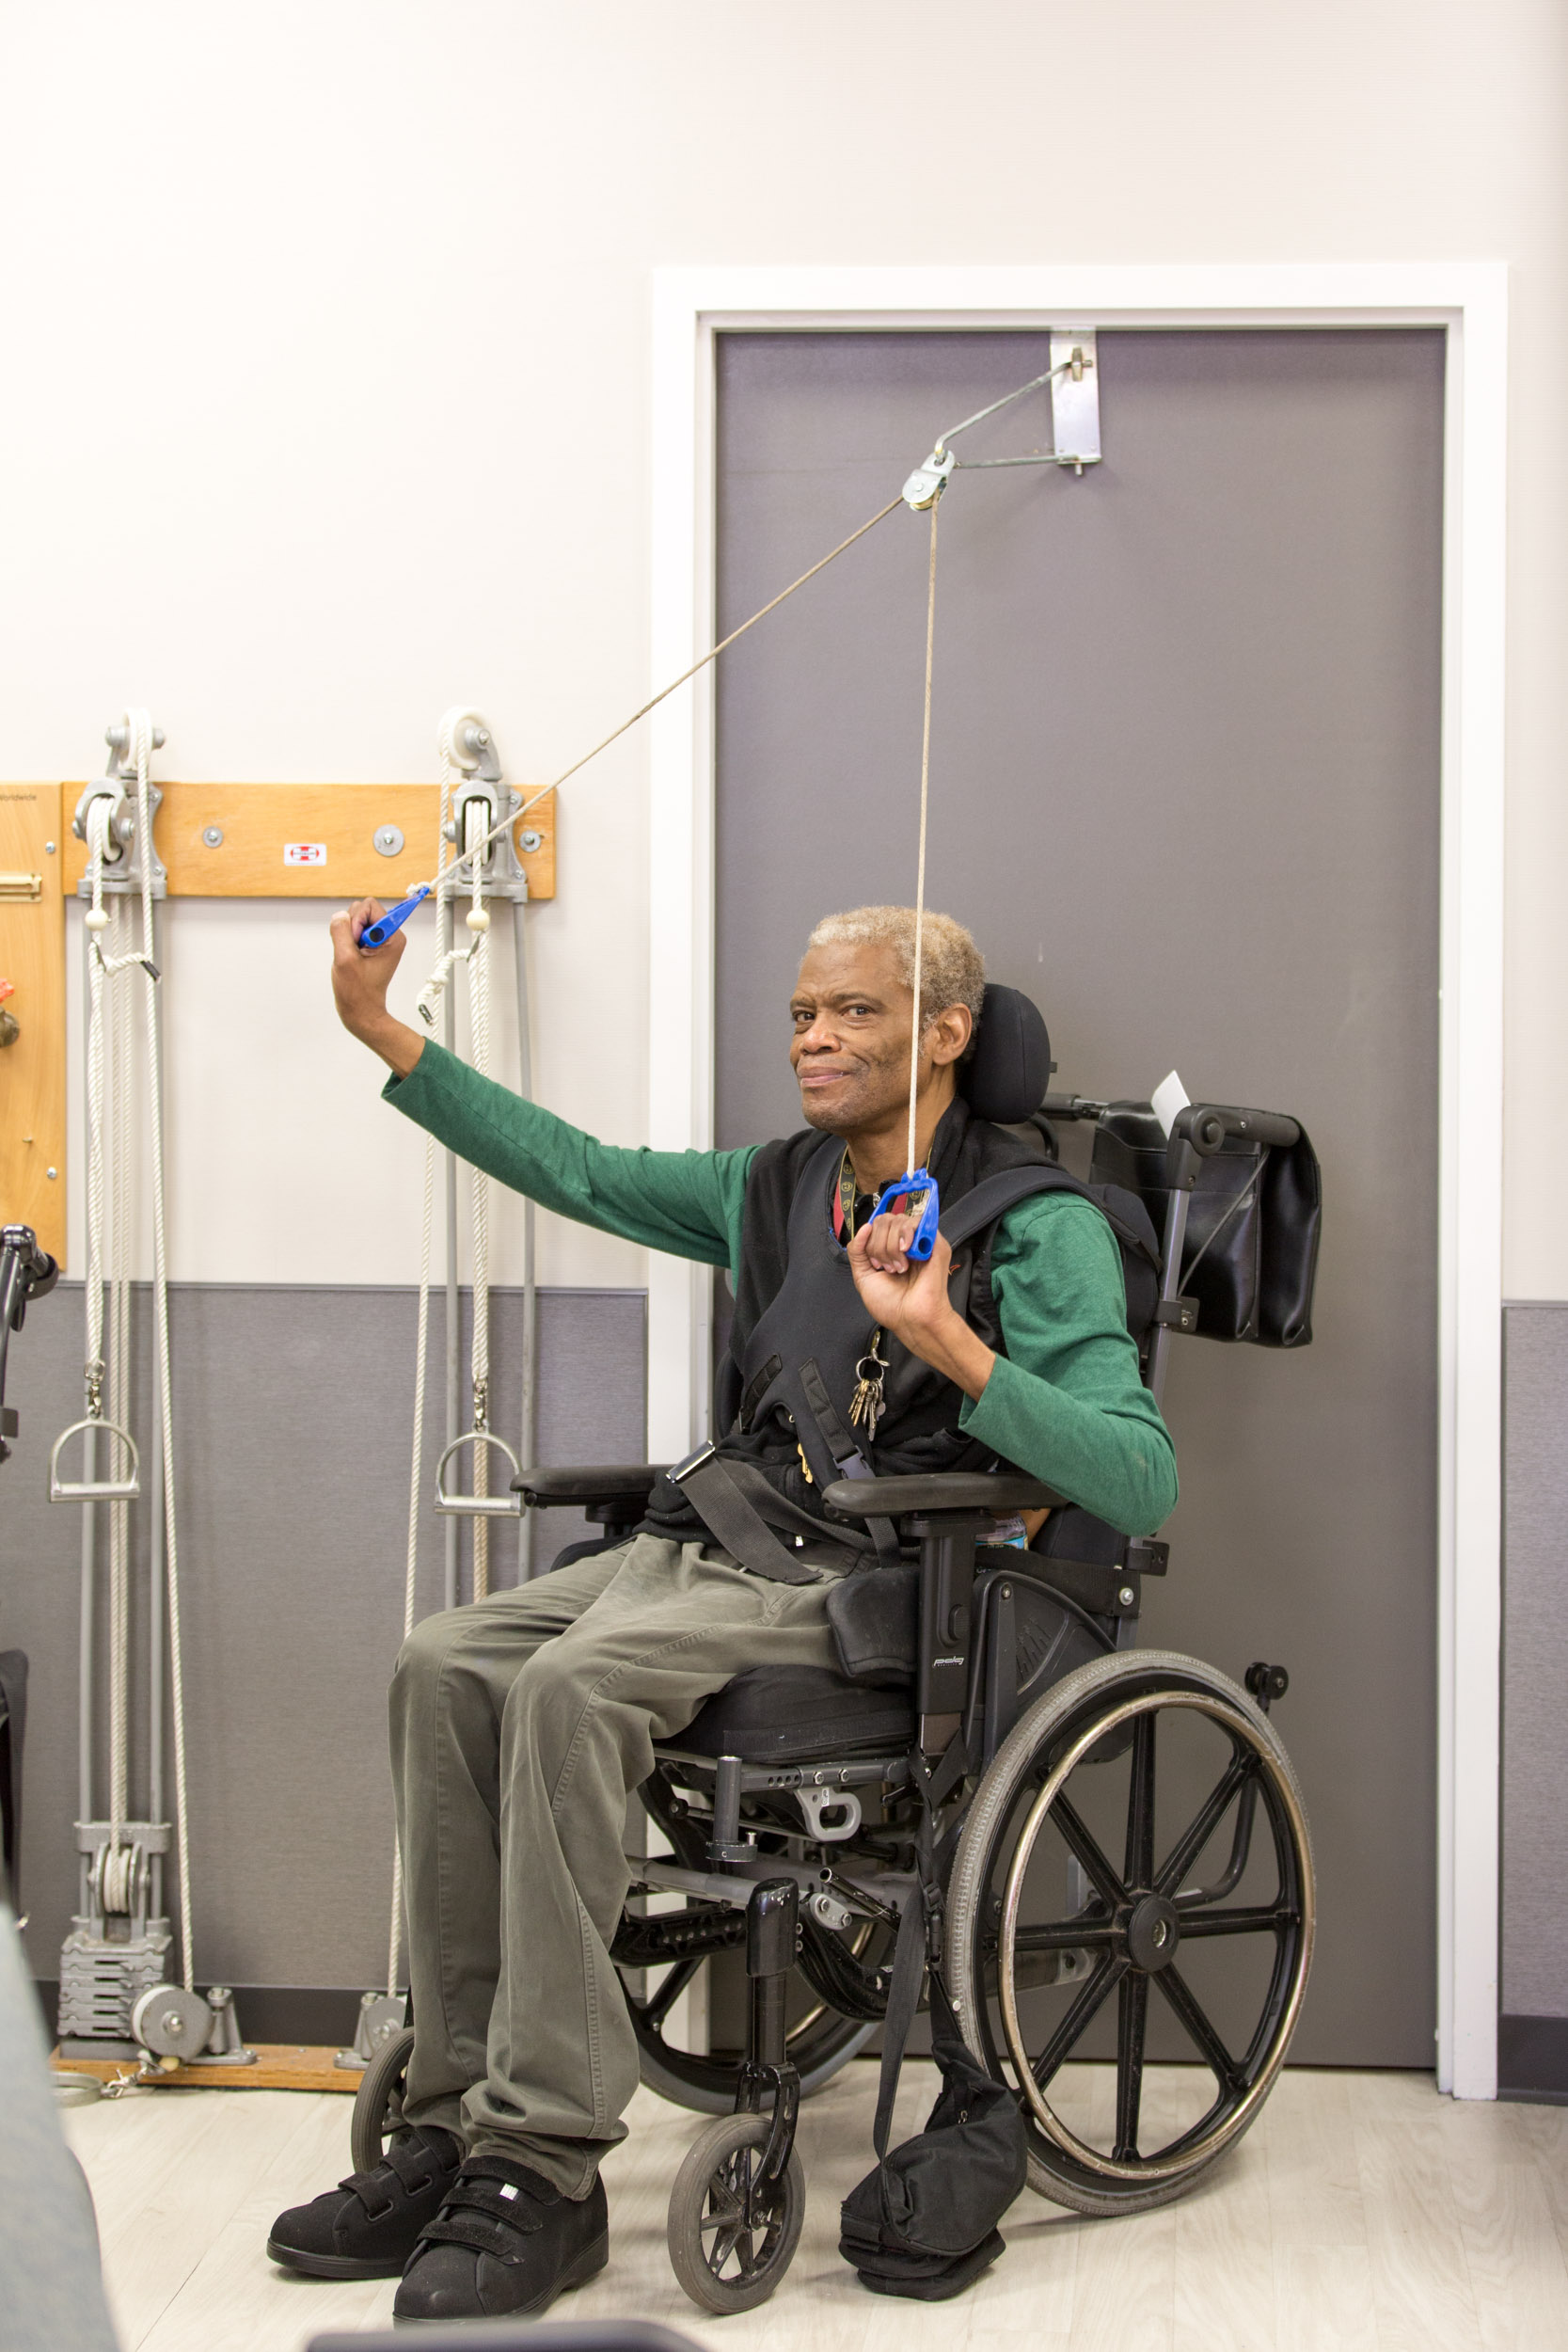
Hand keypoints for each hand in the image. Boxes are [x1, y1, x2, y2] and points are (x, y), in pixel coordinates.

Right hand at [329, 899, 423, 1076]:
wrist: (361, 1010)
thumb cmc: (358, 992)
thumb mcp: (345, 959)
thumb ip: (341, 932)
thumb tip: (339, 915)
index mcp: (393, 937)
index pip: (370, 906)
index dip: (357, 919)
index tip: (355, 939)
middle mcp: (388, 935)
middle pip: (362, 909)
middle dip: (350, 926)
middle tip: (351, 950)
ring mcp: (378, 940)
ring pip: (354, 919)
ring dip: (346, 935)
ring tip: (351, 956)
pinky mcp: (368, 944)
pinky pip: (350, 930)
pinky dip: (345, 940)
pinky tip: (350, 957)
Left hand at [846, 1219, 996, 1402]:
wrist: (909, 1319)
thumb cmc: (891, 1305)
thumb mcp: (863, 1275)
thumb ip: (857, 1250)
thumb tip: (864, 1226)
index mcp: (892, 1248)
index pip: (878, 1224)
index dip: (871, 1238)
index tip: (874, 1263)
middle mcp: (907, 1242)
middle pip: (886, 1219)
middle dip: (878, 1245)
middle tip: (886, 1268)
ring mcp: (922, 1241)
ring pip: (898, 1220)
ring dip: (891, 1246)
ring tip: (898, 1268)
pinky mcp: (936, 1243)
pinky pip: (916, 1223)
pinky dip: (904, 1238)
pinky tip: (905, 1258)